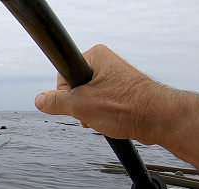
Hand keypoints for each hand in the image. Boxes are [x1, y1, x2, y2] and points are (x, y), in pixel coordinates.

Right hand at [34, 44, 168, 144]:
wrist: (159, 120)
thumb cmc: (126, 107)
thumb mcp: (81, 105)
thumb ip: (56, 102)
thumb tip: (39, 100)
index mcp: (96, 57)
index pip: (63, 75)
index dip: (65, 94)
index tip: (76, 103)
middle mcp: (106, 64)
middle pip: (75, 88)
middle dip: (79, 106)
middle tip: (91, 113)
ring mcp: (114, 79)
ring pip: (88, 99)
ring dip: (89, 113)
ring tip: (103, 119)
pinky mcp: (121, 93)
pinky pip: (100, 104)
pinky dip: (100, 115)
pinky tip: (109, 122)